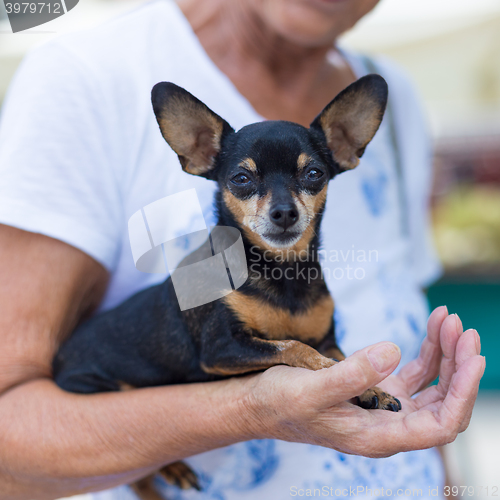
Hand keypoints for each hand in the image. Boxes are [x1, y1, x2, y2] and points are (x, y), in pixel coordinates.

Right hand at [244, 306, 484, 457]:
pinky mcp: (377, 388)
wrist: (261, 403)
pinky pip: (413, 370)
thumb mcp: (312, 390)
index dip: (462, 394)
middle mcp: (389, 425)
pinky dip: (426, 349)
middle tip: (460, 326)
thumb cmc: (282, 404)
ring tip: (447, 319)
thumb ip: (352, 375)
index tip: (473, 357)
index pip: (439, 425)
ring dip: (445, 353)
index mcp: (378, 437)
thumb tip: (393, 351)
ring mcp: (385, 406)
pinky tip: (433, 326)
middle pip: (443, 401)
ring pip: (431, 383)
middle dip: (458, 365)